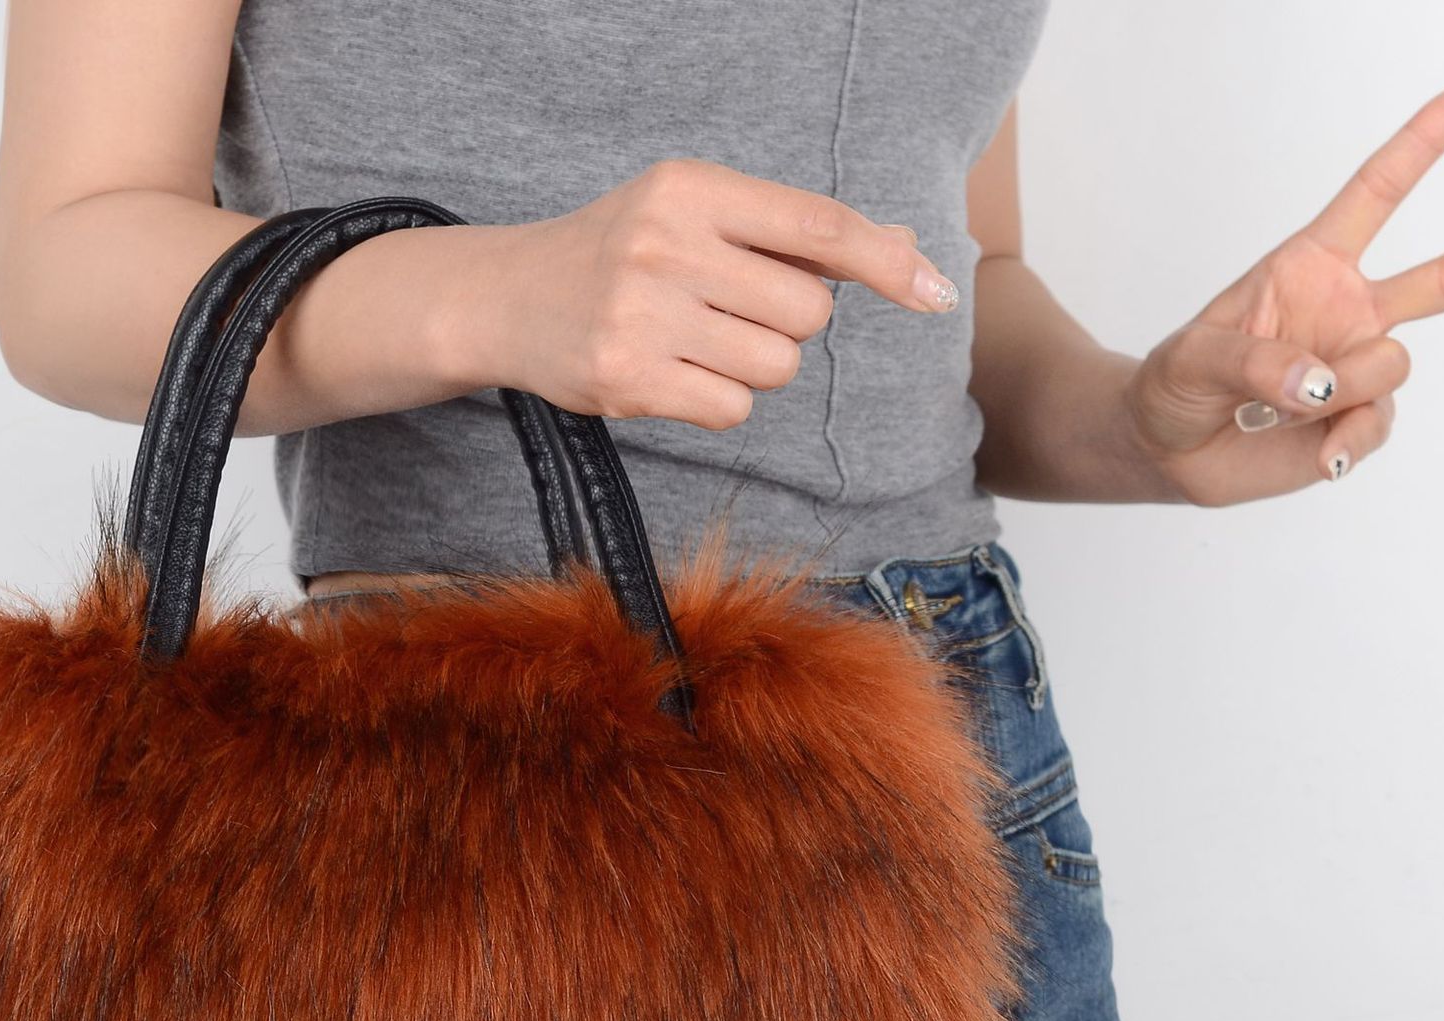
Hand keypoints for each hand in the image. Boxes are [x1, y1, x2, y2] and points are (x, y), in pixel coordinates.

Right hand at [440, 157, 957, 429]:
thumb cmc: (621, 254)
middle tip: (728, 311)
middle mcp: (666, 244)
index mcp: (691, 189)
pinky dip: (719, 401)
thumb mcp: (695, 215)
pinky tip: (674, 375)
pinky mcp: (627, 380)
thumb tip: (903, 256)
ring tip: (696, 342)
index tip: (934, 293)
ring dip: (754, 367)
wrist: (509, 299)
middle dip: (787, 323)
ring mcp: (642, 315)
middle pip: (807, 313)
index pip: (817, 227)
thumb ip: (789, 234)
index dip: (885, 262)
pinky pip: (732, 408)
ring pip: (776, 368)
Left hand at [1123, 81, 1443, 505]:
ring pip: (1393, 366)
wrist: (1165, 450)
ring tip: (1288, 407)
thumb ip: (1256, 362)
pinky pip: (1374, 426)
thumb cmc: (1174, 386)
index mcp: (1311, 266)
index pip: (1376, 195)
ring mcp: (1357, 369)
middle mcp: (1349, 312)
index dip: (1423, 145)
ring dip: (1342, 390)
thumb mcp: (1195, 359)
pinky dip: (1346, 441)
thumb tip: (1321, 385)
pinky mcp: (1353, 423)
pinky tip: (1318, 454)